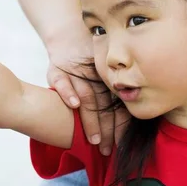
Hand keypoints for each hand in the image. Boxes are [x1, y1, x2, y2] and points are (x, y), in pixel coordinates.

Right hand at [47, 30, 128, 154]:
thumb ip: (112, 96)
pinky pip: (62, 83)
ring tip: (94, 139)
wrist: (68, 34)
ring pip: (86, 98)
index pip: (115, 107)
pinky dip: (67, 93)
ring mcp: (75, 75)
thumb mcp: (102, 74)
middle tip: (108, 150)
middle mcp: (94, 80)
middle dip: (106, 130)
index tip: (122, 146)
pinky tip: (74, 105)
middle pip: (102, 108)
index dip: (119, 126)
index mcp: (107, 83)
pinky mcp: (58, 71)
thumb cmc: (87, 59)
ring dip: (90, 120)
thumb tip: (128, 125)